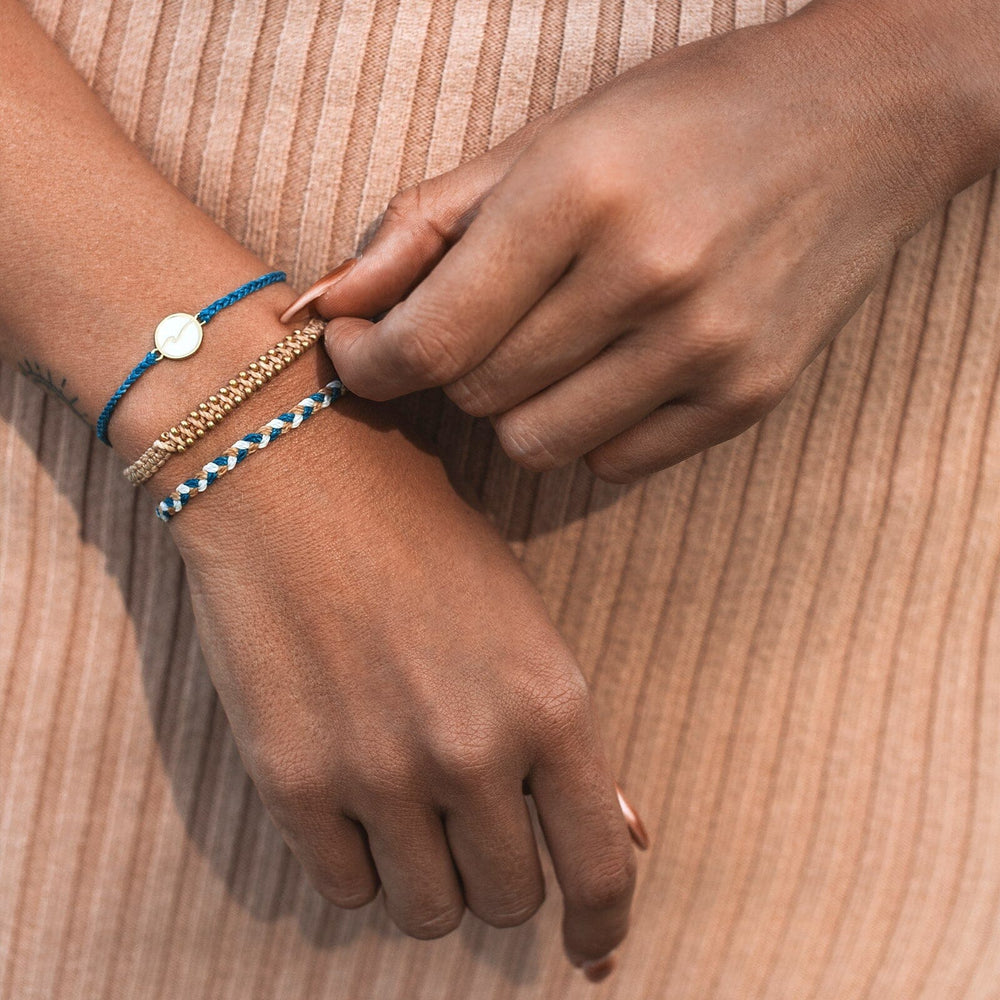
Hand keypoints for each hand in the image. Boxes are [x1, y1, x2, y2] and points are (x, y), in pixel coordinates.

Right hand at [166, 394, 639, 973]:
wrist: (296, 472)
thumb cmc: (420, 533)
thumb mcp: (520, 619)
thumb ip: (569, 739)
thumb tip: (630, 834)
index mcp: (550, 701)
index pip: (600, 866)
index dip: (603, 922)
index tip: (592, 947)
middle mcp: (473, 750)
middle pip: (510, 899)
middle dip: (502, 877)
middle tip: (475, 828)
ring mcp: (379, 772)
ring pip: (428, 913)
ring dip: (432, 879)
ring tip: (413, 815)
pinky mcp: (293, 782)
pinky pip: (346, 890)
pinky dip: (360, 863)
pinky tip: (355, 804)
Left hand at [287, 0, 994, 482]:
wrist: (864, 122)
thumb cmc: (686, 117)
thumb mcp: (549, 138)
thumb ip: (426, 223)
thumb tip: (329, 302)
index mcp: (582, 191)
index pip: (432, 336)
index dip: (371, 358)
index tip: (359, 346)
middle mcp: (651, 275)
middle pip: (478, 392)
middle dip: (455, 363)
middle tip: (487, 314)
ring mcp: (710, 346)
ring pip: (536, 443)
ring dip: (517, 403)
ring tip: (554, 342)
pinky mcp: (750, 396)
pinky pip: (612, 462)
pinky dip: (590, 426)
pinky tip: (618, 368)